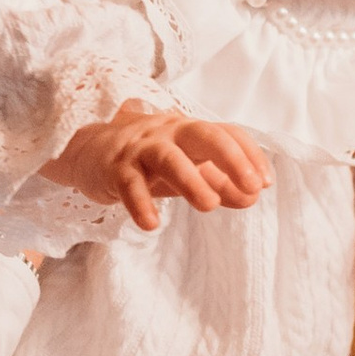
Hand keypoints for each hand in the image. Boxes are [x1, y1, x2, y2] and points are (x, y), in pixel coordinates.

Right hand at [46, 101, 269, 232]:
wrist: (89, 150)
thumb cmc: (147, 161)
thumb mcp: (187, 169)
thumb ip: (219, 183)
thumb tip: (253, 197)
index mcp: (190, 131)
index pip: (227, 132)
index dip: (249, 154)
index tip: (265, 182)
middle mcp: (168, 133)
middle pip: (203, 134)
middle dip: (231, 158)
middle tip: (252, 187)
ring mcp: (140, 149)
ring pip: (168, 157)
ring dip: (192, 180)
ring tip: (209, 206)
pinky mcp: (114, 168)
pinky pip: (128, 184)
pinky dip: (140, 204)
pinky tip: (152, 224)